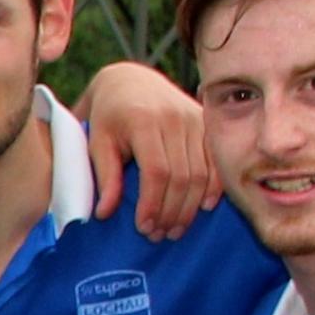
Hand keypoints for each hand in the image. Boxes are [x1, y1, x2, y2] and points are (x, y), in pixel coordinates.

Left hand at [74, 61, 215, 237]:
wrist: (130, 80)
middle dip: (172, 211)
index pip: (156, 171)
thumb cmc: (108, 115)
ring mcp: (196, 118)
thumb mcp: (97, 141)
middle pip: (182, 176)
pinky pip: (217, 160)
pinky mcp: (208, 122)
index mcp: (143, 121)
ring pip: (202, 171)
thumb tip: (104, 213)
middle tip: (161, 235)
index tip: (144, 228)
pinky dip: (214, 186)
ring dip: (191, 206)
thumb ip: (104, 176)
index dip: (153, 203)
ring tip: (176, 228)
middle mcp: (174, 118)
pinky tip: (204, 207)